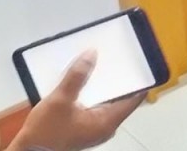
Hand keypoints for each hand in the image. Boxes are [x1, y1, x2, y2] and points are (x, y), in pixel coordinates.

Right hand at [6, 50, 145, 150]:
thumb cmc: (47, 131)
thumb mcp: (60, 100)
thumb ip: (76, 77)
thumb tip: (92, 54)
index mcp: (108, 122)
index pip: (135, 98)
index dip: (139, 79)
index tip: (139, 61)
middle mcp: (106, 126)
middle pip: (121, 98)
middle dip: (119, 78)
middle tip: (119, 56)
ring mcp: (94, 128)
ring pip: (106, 101)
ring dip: (103, 85)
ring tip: (102, 62)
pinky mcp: (83, 127)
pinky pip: (94, 105)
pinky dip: (93, 93)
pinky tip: (85, 79)